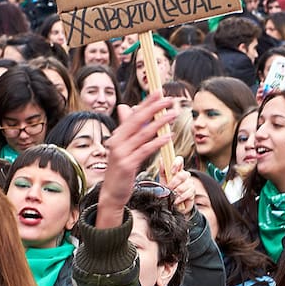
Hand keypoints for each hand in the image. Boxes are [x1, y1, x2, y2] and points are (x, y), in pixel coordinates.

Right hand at [98, 93, 177, 228]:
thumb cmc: (120, 170)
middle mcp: (117, 142)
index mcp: (117, 136)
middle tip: (168, 99)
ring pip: (143, 134)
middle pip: (137, 120)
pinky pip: (145, 150)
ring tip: (172, 114)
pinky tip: (168, 137)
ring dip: (159, 123)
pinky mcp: (128, 165)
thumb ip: (127, 129)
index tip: (158, 92)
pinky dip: (157, 142)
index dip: (146, 103)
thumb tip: (125, 107)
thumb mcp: (122, 147)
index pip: (133, 115)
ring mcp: (121, 153)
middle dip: (154, 108)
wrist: (111, 193)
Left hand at [161, 156, 194, 215]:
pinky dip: (180, 197)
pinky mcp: (193, 192)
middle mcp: (185, 175)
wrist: (173, 204)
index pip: (179, 160)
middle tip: (168, 188)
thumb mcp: (163, 180)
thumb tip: (162, 160)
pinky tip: (176, 200)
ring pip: (186, 184)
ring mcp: (190, 183)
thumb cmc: (168, 190)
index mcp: (177, 170)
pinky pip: (188, 193)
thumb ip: (162, 170)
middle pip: (183, 174)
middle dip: (174, 183)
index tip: (172, 171)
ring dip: (177, 191)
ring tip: (171, 195)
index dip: (176, 164)